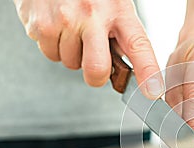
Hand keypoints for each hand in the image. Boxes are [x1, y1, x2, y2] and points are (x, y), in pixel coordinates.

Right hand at [13, 0, 161, 96]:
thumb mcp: (114, 6)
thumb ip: (122, 35)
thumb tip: (127, 70)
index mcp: (119, 11)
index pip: (139, 46)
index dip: (148, 73)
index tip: (153, 93)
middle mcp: (92, 15)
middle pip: (97, 69)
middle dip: (96, 76)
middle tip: (95, 61)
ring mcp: (65, 20)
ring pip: (71, 64)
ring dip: (73, 55)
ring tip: (73, 30)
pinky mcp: (41, 24)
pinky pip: (50, 54)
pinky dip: (54, 46)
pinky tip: (58, 26)